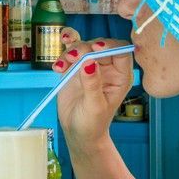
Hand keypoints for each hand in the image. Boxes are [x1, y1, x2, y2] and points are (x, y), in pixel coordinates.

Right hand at [51, 32, 133, 147]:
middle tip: (72, 57)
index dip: (109, 46)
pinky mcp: (75, 68)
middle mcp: (107, 68)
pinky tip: (57, 61)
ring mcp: (90, 66)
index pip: (121, 52)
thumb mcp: (95, 106)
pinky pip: (70, 51)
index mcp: (121, 76)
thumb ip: (93, 84)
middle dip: (85, 48)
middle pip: (98, 46)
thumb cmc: (93, 123)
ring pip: (83, 47)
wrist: (78, 132)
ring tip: (61, 65)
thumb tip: (89, 62)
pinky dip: (63, 51)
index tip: (95, 48)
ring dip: (70, 51)